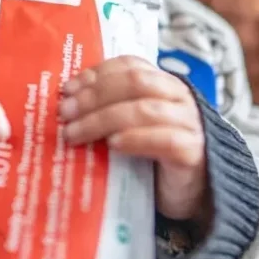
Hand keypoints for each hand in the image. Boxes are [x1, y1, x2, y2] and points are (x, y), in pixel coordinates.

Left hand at [59, 56, 208, 221]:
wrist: (188, 193)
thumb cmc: (153, 157)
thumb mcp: (128, 128)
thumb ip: (108, 112)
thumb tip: (65, 106)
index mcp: (162, 84)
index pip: (130, 65)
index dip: (97, 73)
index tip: (67, 89)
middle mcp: (178, 97)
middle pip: (135, 82)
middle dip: (94, 95)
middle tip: (65, 113)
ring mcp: (189, 123)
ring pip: (146, 110)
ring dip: (104, 119)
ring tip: (75, 133)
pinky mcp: (193, 152)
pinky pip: (166, 140)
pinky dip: (136, 139)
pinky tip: (113, 145)